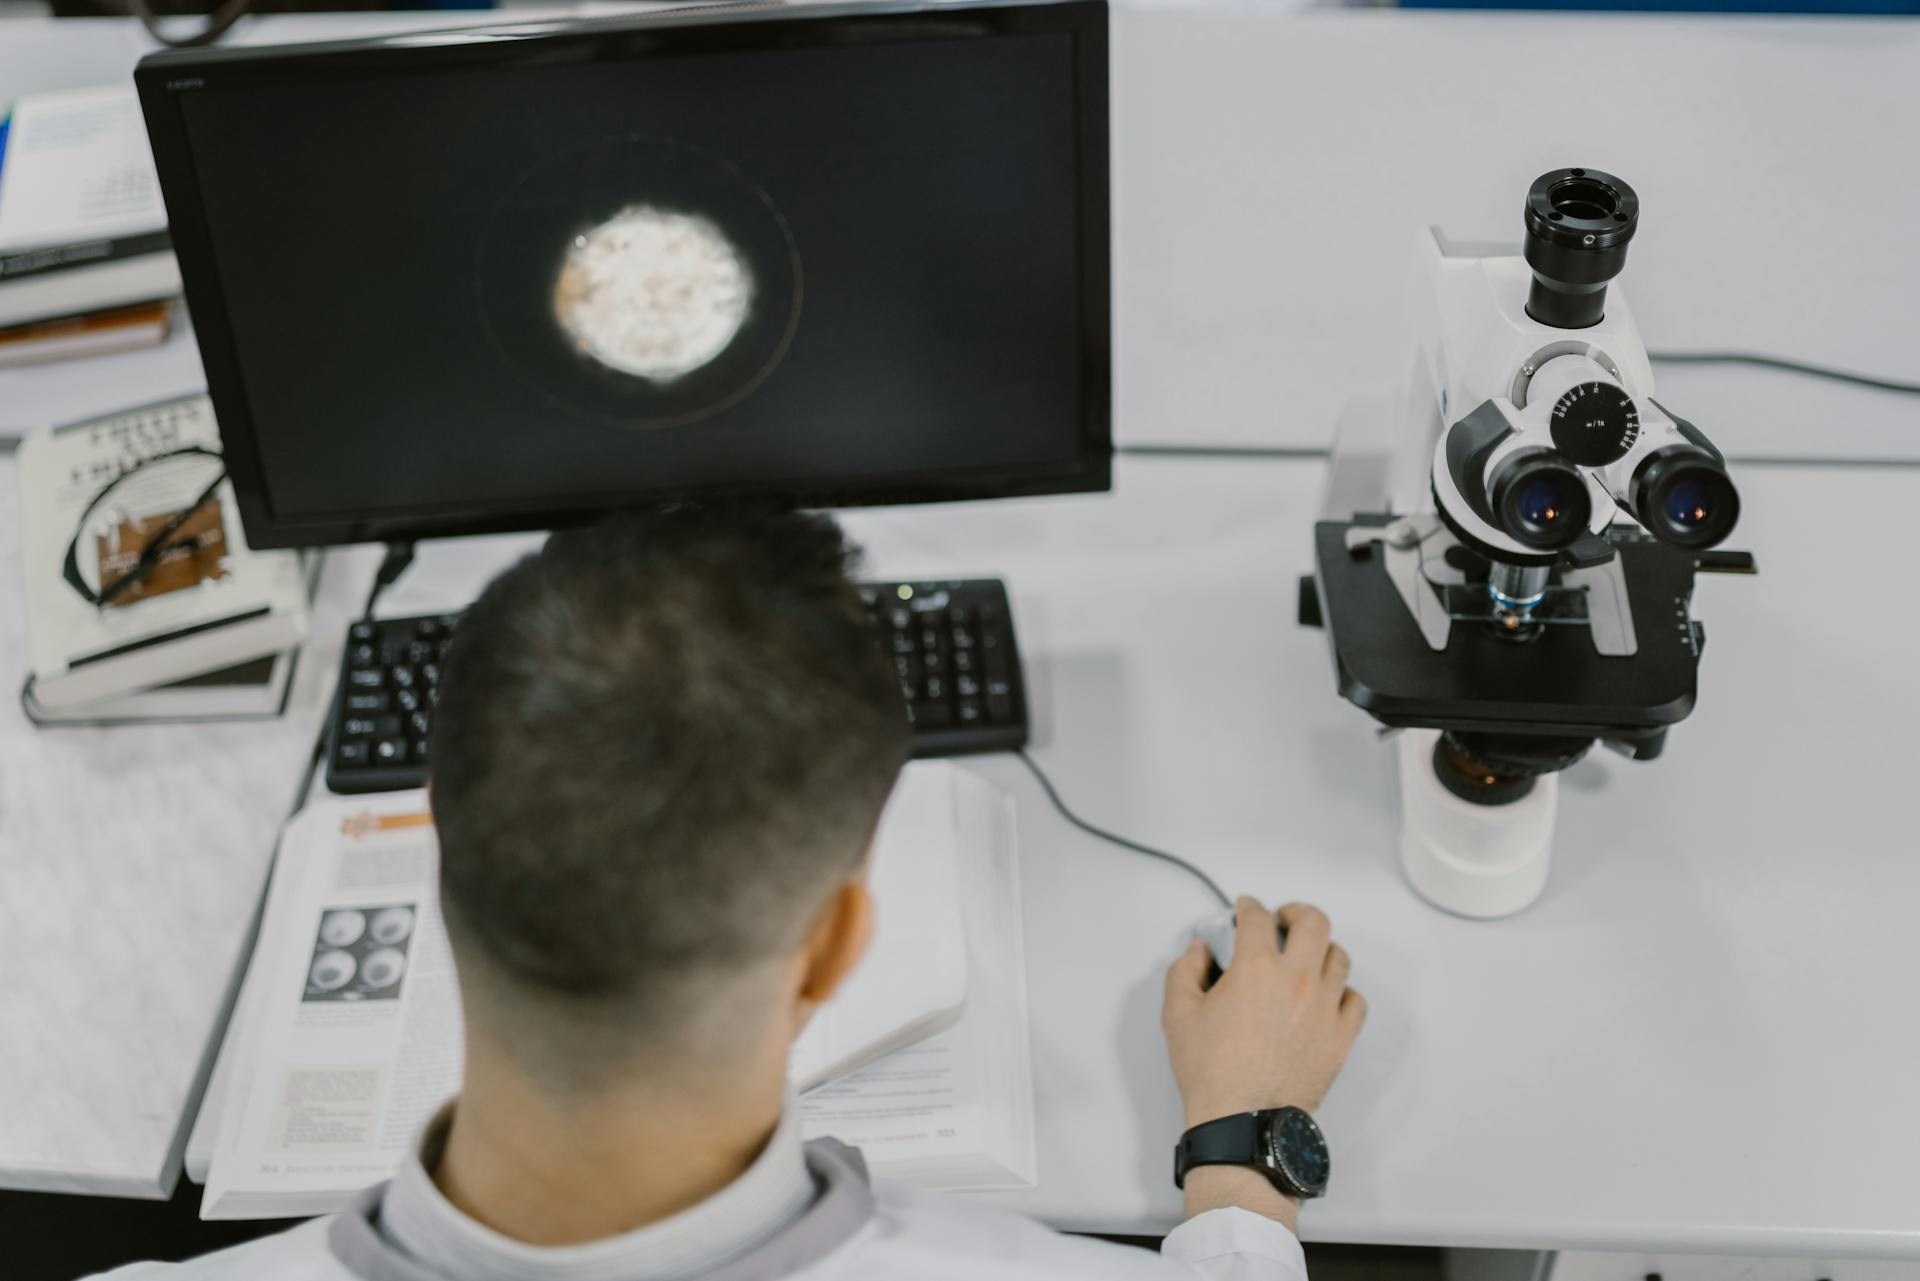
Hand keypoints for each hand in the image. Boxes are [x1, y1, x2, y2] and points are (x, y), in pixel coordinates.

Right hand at [1162, 898, 1366, 1127]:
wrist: (1243, 1123)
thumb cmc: (1210, 1072)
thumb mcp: (1177, 1014)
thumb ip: (1185, 970)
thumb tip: (1200, 950)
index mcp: (1256, 969)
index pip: (1258, 917)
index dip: (1248, 907)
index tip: (1244, 910)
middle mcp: (1297, 981)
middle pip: (1314, 921)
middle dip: (1295, 912)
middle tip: (1282, 920)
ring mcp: (1325, 1009)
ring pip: (1339, 957)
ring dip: (1320, 949)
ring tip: (1305, 958)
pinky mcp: (1341, 1038)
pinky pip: (1355, 1000)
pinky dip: (1341, 991)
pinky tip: (1325, 996)